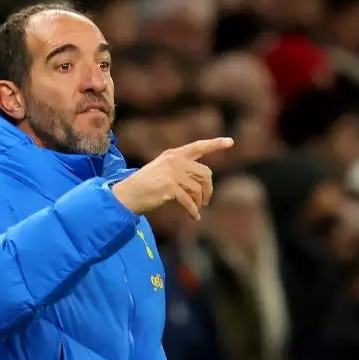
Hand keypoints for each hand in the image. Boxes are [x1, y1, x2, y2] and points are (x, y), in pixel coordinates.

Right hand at [113, 137, 234, 219]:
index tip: (230, 142)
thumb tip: (204, 184)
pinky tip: (195, 217)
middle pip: (206, 173)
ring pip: (199, 188)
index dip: (215, 144)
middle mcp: (174, 160)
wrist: (128, 194)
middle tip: (206, 201)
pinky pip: (189, 201)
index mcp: (174, 154)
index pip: (198, 146)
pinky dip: (194, 211)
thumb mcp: (164, 171)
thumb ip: (183, 171)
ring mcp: (172, 173)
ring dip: (200, 202)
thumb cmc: (146, 186)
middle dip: (209, 189)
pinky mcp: (170, 187)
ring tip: (197, 209)